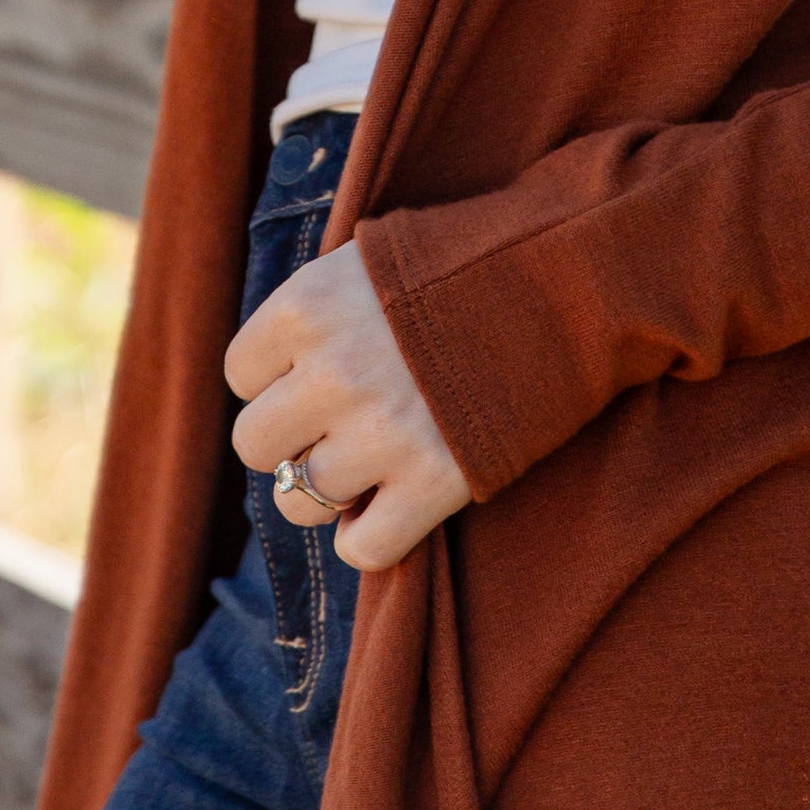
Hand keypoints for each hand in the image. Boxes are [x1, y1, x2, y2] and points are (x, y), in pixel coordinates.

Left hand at [226, 239, 473, 570]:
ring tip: (373, 462)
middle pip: (255, 445)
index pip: (240, 374)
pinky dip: (370, 538)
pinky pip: (362, 548)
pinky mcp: (434, 481)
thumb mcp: (370, 261)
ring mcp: (382, 431)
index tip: (321, 369)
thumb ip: (314, 313)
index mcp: (308, 305)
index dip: (279, 378)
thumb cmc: (466, 267)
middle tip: (340, 424)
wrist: (569, 283)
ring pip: (300, 502)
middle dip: (292, 441)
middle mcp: (333, 370)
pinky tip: (393, 506)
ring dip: (331, 491)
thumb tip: (270, 378)